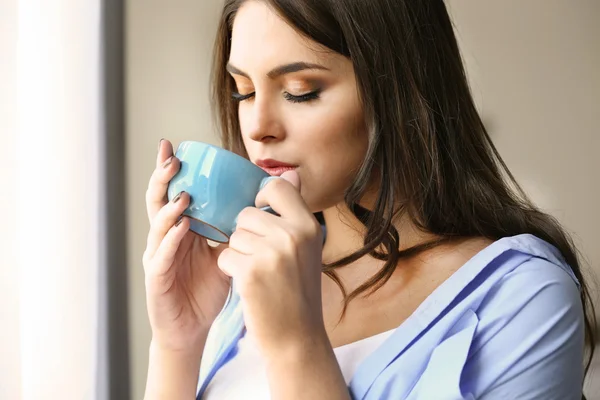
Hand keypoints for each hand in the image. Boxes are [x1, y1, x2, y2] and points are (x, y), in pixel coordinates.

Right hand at [143, 139, 230, 352]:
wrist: (194, 327)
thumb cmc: (209, 287)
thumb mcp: (229, 251)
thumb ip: (240, 225)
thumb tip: (269, 196)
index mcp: (182, 228)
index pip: (174, 192)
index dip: (172, 170)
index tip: (177, 146)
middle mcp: (165, 237)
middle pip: (158, 201)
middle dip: (162, 178)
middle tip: (172, 157)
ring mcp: (157, 256)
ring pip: (157, 225)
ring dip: (169, 207)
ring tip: (183, 192)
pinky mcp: (156, 278)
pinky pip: (162, 256)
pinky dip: (170, 240)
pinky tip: (181, 226)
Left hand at [217, 170, 325, 359]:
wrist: (296, 337)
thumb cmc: (298, 290)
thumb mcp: (305, 247)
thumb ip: (293, 212)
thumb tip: (291, 173)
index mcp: (308, 226)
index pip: (277, 187)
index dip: (262, 199)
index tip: (261, 217)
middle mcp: (292, 235)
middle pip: (247, 213)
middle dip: (246, 234)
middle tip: (262, 259)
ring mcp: (272, 254)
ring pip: (234, 235)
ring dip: (238, 253)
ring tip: (258, 274)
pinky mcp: (250, 273)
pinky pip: (225, 255)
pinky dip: (230, 270)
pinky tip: (249, 285)